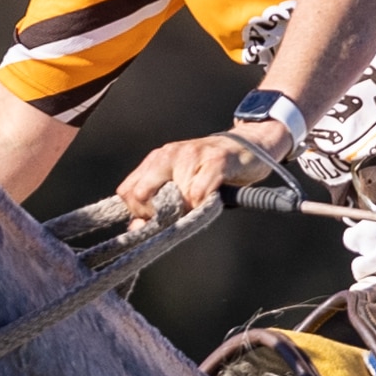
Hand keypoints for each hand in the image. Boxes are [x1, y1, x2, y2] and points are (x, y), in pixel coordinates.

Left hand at [115, 125, 283, 219]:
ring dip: (186, 209)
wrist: (248, 146)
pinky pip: (198, 193)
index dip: (138, 212)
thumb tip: (136, 230)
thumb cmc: (211, 171)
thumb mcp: (180, 186)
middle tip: (175, 216)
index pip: (127, 191)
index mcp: (156, 159)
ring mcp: (191, 155)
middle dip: (156, 214)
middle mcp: (168, 154)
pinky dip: (202, 204)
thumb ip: (157, 206)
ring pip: (173, 197)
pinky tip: (210, 200)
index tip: (156, 218)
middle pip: (141, 194)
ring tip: (198, 203)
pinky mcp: (216, 161)